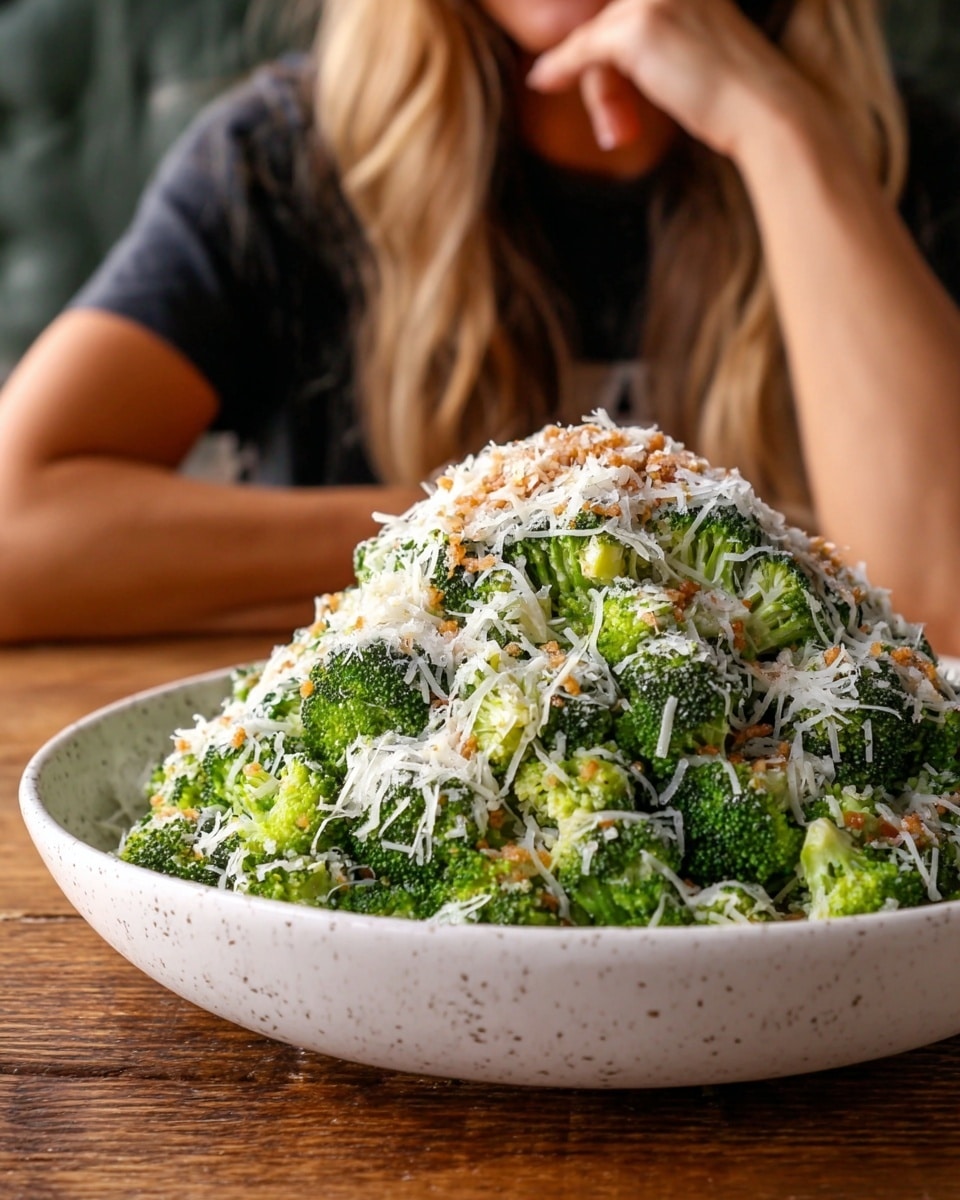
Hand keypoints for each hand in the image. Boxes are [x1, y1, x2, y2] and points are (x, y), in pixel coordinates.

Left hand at [526, 0, 802, 161]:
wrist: (763, 109)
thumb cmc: (737, 92)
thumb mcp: (698, 44)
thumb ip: (663, 31)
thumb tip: (604, 43)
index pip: (626, 7)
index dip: (598, 28)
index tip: (581, 53)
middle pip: (609, 18)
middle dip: (601, 64)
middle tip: (603, 111)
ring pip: (597, 37)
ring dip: (595, 83)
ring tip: (603, 121)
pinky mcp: (636, 30)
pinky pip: (582, 50)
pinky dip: (560, 68)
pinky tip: (542, 81)